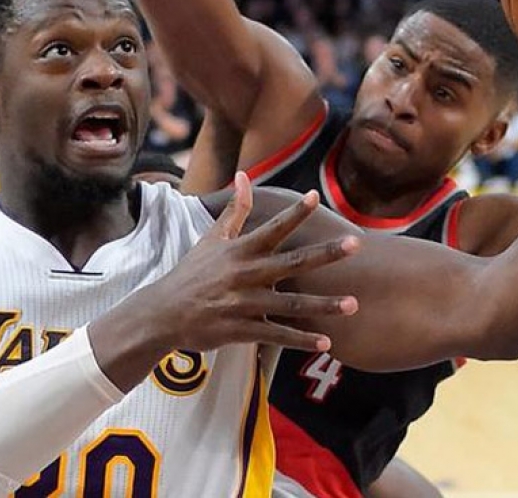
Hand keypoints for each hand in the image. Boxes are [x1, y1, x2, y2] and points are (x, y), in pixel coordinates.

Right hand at [147, 173, 358, 352]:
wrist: (163, 314)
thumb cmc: (192, 274)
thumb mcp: (211, 239)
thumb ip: (234, 209)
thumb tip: (243, 175)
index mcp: (240, 251)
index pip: (272, 228)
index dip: (294, 213)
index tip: (316, 197)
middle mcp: (246, 275)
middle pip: (292, 262)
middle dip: (324, 254)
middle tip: (354, 244)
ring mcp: (245, 304)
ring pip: (291, 305)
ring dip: (324, 306)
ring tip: (353, 304)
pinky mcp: (242, 330)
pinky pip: (277, 336)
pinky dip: (301, 339)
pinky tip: (326, 342)